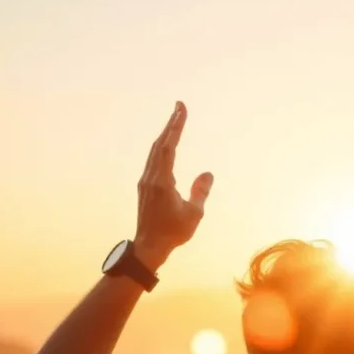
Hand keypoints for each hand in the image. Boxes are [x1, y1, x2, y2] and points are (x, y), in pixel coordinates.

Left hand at [133, 101, 213, 268]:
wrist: (149, 246)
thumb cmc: (172, 232)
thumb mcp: (193, 213)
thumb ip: (200, 191)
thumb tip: (207, 173)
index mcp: (162, 181)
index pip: (169, 147)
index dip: (175, 126)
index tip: (181, 109)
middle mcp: (150, 177)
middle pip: (160, 145)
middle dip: (170, 124)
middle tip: (180, 106)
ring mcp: (146, 181)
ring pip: (155, 152)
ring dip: (165, 135)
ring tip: (176, 121)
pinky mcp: (146, 187)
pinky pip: (154, 161)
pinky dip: (163, 148)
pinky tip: (168, 146)